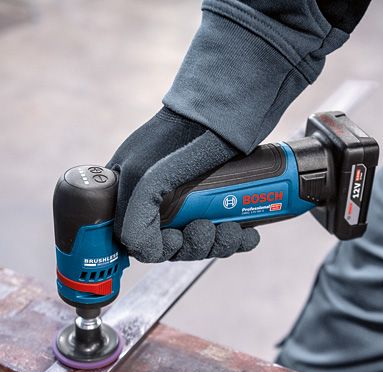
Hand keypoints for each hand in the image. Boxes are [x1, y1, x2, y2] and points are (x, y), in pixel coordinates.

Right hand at [107, 107, 259, 262]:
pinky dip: (238, 238)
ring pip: (203, 241)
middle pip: (176, 246)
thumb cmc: (179, 138)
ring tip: (233, 231)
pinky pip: (227, 231)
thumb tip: (140, 250)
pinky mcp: (220, 196)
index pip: (140, 242)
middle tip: (209, 230)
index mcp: (133, 195)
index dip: (160, 249)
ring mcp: (191, 198)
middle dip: (196, 245)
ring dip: (219, 244)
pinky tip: (249, 234)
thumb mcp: (145, 178)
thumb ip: (133, 218)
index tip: (176, 239)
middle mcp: (159, 198)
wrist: (225, 110)